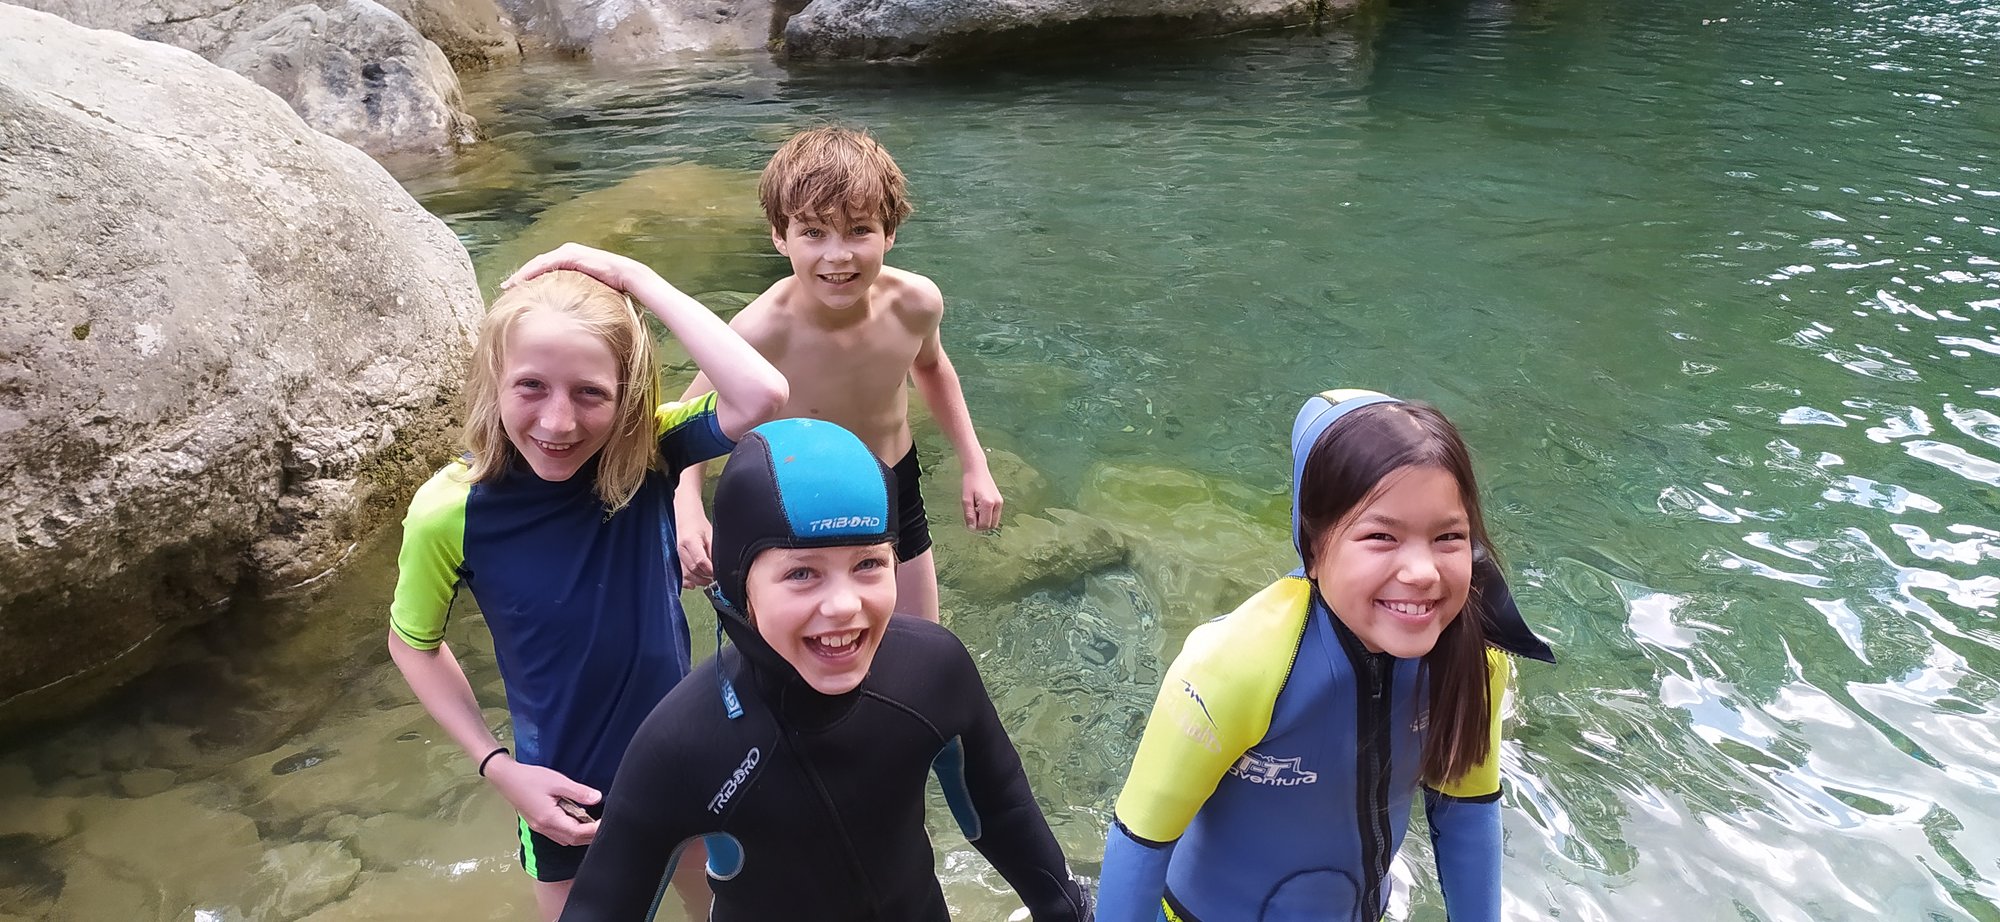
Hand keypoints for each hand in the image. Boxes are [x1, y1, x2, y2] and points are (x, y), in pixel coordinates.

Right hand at [484, 755, 601, 846]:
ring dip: (581, 835)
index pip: (578, 832)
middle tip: (605, 824)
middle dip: (590, 835)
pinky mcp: (538, 824)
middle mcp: (545, 828)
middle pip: (573, 840)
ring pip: (566, 839)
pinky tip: (578, 821)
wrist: (506, 778)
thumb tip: (597, 798)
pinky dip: (571, 832)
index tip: (607, 823)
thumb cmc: (530, 778)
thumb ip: (578, 792)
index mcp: (550, 819)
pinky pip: (558, 835)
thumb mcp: (557, 781)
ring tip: (594, 824)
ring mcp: (540, 828)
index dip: (594, 830)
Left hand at [500, 242, 661, 294]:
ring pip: (538, 264)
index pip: (544, 270)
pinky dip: (532, 272)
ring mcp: (569, 252)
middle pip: (537, 265)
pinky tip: (521, 281)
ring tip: (508, 286)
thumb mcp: (590, 293)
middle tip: (504, 288)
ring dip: (522, 274)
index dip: (528, 279)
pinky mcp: (571, 255)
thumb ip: (578, 298)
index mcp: (570, 261)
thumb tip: (570, 316)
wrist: (629, 277)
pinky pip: (546, 264)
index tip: (514, 291)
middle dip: (520, 277)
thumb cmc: (613, 288)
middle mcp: (567, 253)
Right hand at [677, 503, 714, 588]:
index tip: (718, 573)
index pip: (700, 561)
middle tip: (715, 578)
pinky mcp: (674, 560)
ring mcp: (676, 556)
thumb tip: (719, 567)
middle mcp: (680, 549)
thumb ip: (713, 551)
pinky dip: (687, 582)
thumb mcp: (711, 535)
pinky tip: (694, 584)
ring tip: (708, 580)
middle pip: (693, 570)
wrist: (686, 520)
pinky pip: (680, 575)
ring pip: (686, 575)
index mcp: (690, 541)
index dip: (710, 570)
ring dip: (698, 580)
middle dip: (705, 577)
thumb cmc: (699, 526)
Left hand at [961, 466, 1002, 531]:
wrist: (977, 469)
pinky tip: (980, 508)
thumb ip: (969, 515)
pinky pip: (995, 515)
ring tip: (976, 510)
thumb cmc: (970, 482)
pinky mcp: (1000, 501)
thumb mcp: (966, 499)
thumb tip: (971, 528)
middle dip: (981, 525)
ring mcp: (1000, 502)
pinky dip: (988, 516)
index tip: (969, 520)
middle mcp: (997, 504)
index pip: (984, 524)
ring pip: (994, 521)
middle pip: (991, 525)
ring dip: (985, 521)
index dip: (975, 526)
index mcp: (988, 503)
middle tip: (972, 516)